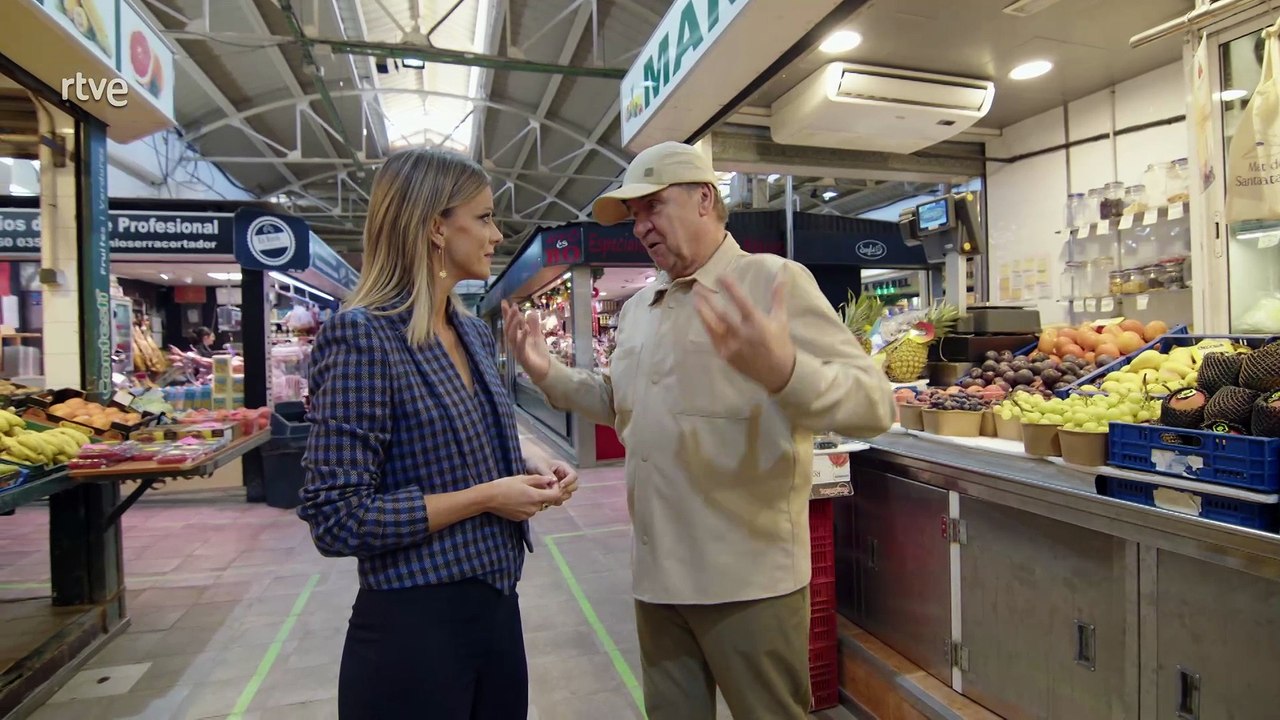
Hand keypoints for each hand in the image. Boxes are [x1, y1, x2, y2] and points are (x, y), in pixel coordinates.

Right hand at [485, 474, 561, 520]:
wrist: (489, 498)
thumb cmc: (505, 485)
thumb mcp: (522, 478)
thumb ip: (539, 479)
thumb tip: (551, 479)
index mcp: (535, 496)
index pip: (555, 496)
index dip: (555, 489)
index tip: (550, 484)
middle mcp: (534, 508)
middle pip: (545, 501)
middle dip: (542, 494)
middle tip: (531, 486)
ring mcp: (527, 515)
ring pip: (536, 507)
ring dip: (534, 500)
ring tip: (521, 493)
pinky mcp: (520, 519)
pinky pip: (528, 512)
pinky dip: (526, 506)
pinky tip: (516, 500)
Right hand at [502, 300, 552, 382]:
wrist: (545, 369)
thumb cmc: (538, 353)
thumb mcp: (537, 335)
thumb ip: (533, 325)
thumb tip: (531, 312)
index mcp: (517, 337)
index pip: (510, 323)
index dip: (507, 313)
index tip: (504, 302)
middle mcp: (514, 343)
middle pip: (508, 329)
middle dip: (510, 317)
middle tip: (513, 306)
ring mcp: (517, 350)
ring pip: (511, 337)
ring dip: (514, 326)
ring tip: (518, 315)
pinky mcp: (522, 357)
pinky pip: (520, 346)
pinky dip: (522, 337)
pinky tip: (525, 329)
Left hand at [528, 455, 578, 505]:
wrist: (527, 465)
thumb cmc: (535, 461)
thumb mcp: (540, 465)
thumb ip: (548, 473)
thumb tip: (555, 482)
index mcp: (563, 468)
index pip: (573, 475)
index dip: (569, 481)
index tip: (560, 485)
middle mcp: (564, 477)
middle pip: (574, 486)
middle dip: (566, 490)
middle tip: (556, 493)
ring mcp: (560, 485)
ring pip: (568, 494)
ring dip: (561, 497)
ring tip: (551, 497)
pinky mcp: (555, 492)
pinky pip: (559, 499)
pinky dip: (555, 500)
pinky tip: (547, 500)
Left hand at [693, 273, 796, 393]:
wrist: (777, 373)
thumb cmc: (780, 343)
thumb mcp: (781, 318)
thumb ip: (778, 296)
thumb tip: (782, 273)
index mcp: (757, 323)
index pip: (741, 301)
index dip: (730, 288)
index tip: (720, 275)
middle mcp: (742, 334)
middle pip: (721, 314)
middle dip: (708, 299)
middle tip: (698, 286)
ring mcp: (732, 346)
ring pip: (713, 326)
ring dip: (703, 312)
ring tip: (695, 299)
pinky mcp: (726, 355)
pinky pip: (713, 338)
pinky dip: (707, 326)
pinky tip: (702, 316)